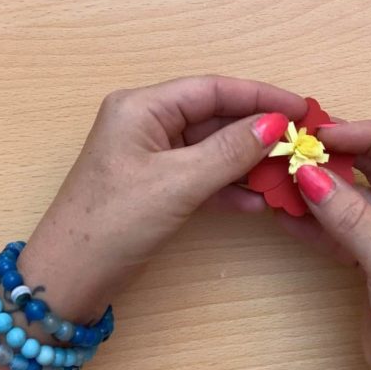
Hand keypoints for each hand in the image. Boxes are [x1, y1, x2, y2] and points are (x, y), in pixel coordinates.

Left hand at [19, 76, 305, 320]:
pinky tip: (259, 201)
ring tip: (288, 172)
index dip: (259, 96)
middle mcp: (144, 123)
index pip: (211, 89)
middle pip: (213, 116)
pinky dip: (229, 186)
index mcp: (140, 107)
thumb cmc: (112, 224)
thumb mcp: (177, 184)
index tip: (302, 108)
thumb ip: (229, 150)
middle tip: (302, 141)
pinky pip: (201, 175)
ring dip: (247, 160)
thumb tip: (275, 123)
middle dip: (257, 130)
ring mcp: (149, 156)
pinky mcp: (154, 186)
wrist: (68, 280)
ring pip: (210, 147)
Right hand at [279, 121, 370, 369]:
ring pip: (358, 200)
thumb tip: (310, 175)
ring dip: (324, 190)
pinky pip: (344, 230)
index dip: (370, 135)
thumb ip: (351, 215)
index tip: (327, 133)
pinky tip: (290, 214)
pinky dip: (318, 222)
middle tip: (300, 150)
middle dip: (341, 159)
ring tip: (287, 178)